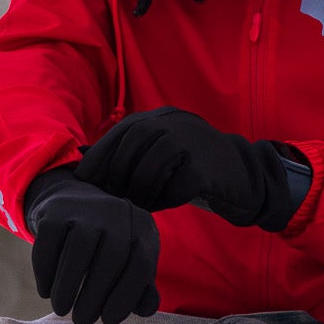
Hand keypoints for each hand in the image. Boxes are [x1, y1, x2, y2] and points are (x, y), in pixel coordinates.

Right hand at [23, 170, 160, 323]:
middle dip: (95, 296)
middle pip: (112, 256)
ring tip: (62, 309)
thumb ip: (142, 289)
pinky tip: (46, 291)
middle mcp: (118, 212)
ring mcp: (86, 207)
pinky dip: (46, 271)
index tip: (108, 322)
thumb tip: (147, 310)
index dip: (126, 297)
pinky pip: (49, 242)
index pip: (141, 264)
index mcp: (142, 228)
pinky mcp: (55, 209)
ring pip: (79, 248)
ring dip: (68, 285)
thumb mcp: (129, 263)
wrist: (74, 204)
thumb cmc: (106, 248)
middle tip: (81, 321)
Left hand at [75, 109, 303, 230]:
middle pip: (131, 148)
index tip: (84, 181)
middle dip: (116, 177)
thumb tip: (82, 162)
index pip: (121, 132)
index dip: (99, 157)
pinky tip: (164, 204)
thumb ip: (129, 152)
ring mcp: (191, 142)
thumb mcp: (161, 148)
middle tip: (110, 200)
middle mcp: (174, 122)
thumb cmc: (191, 165)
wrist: (242, 173)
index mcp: (160, 117)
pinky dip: (163, 200)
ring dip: (139, 193)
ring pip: (149, 170)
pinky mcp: (204, 168)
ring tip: (138, 206)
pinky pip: (173, 189)